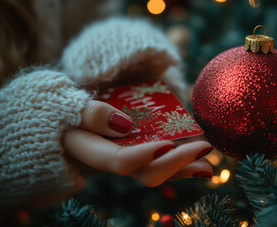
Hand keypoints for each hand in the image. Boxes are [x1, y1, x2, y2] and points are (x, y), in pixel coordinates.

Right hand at [63, 100, 213, 186]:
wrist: (67, 117)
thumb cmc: (68, 108)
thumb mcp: (69, 105)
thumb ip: (92, 114)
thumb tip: (125, 125)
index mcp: (92, 151)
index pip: (118, 161)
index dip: (143, 155)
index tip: (169, 143)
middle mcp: (112, 161)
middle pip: (144, 172)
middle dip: (175, 164)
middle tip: (203, 148)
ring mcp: (126, 160)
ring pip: (156, 172)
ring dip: (184, 169)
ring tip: (209, 165)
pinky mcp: (135, 154)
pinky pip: (159, 163)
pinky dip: (179, 163)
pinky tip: (199, 163)